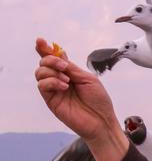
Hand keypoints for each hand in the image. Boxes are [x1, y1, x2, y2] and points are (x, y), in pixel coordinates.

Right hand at [34, 38, 128, 160]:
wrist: (102, 120)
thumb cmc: (99, 100)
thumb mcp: (87, 79)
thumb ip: (72, 67)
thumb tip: (59, 53)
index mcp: (70, 73)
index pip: (54, 59)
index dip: (45, 49)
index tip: (41, 41)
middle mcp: (59, 80)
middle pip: (43, 63)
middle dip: (50, 59)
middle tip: (64, 65)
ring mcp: (54, 90)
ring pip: (40, 73)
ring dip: (52, 71)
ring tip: (67, 80)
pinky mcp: (50, 100)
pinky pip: (42, 86)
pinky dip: (52, 82)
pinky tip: (64, 86)